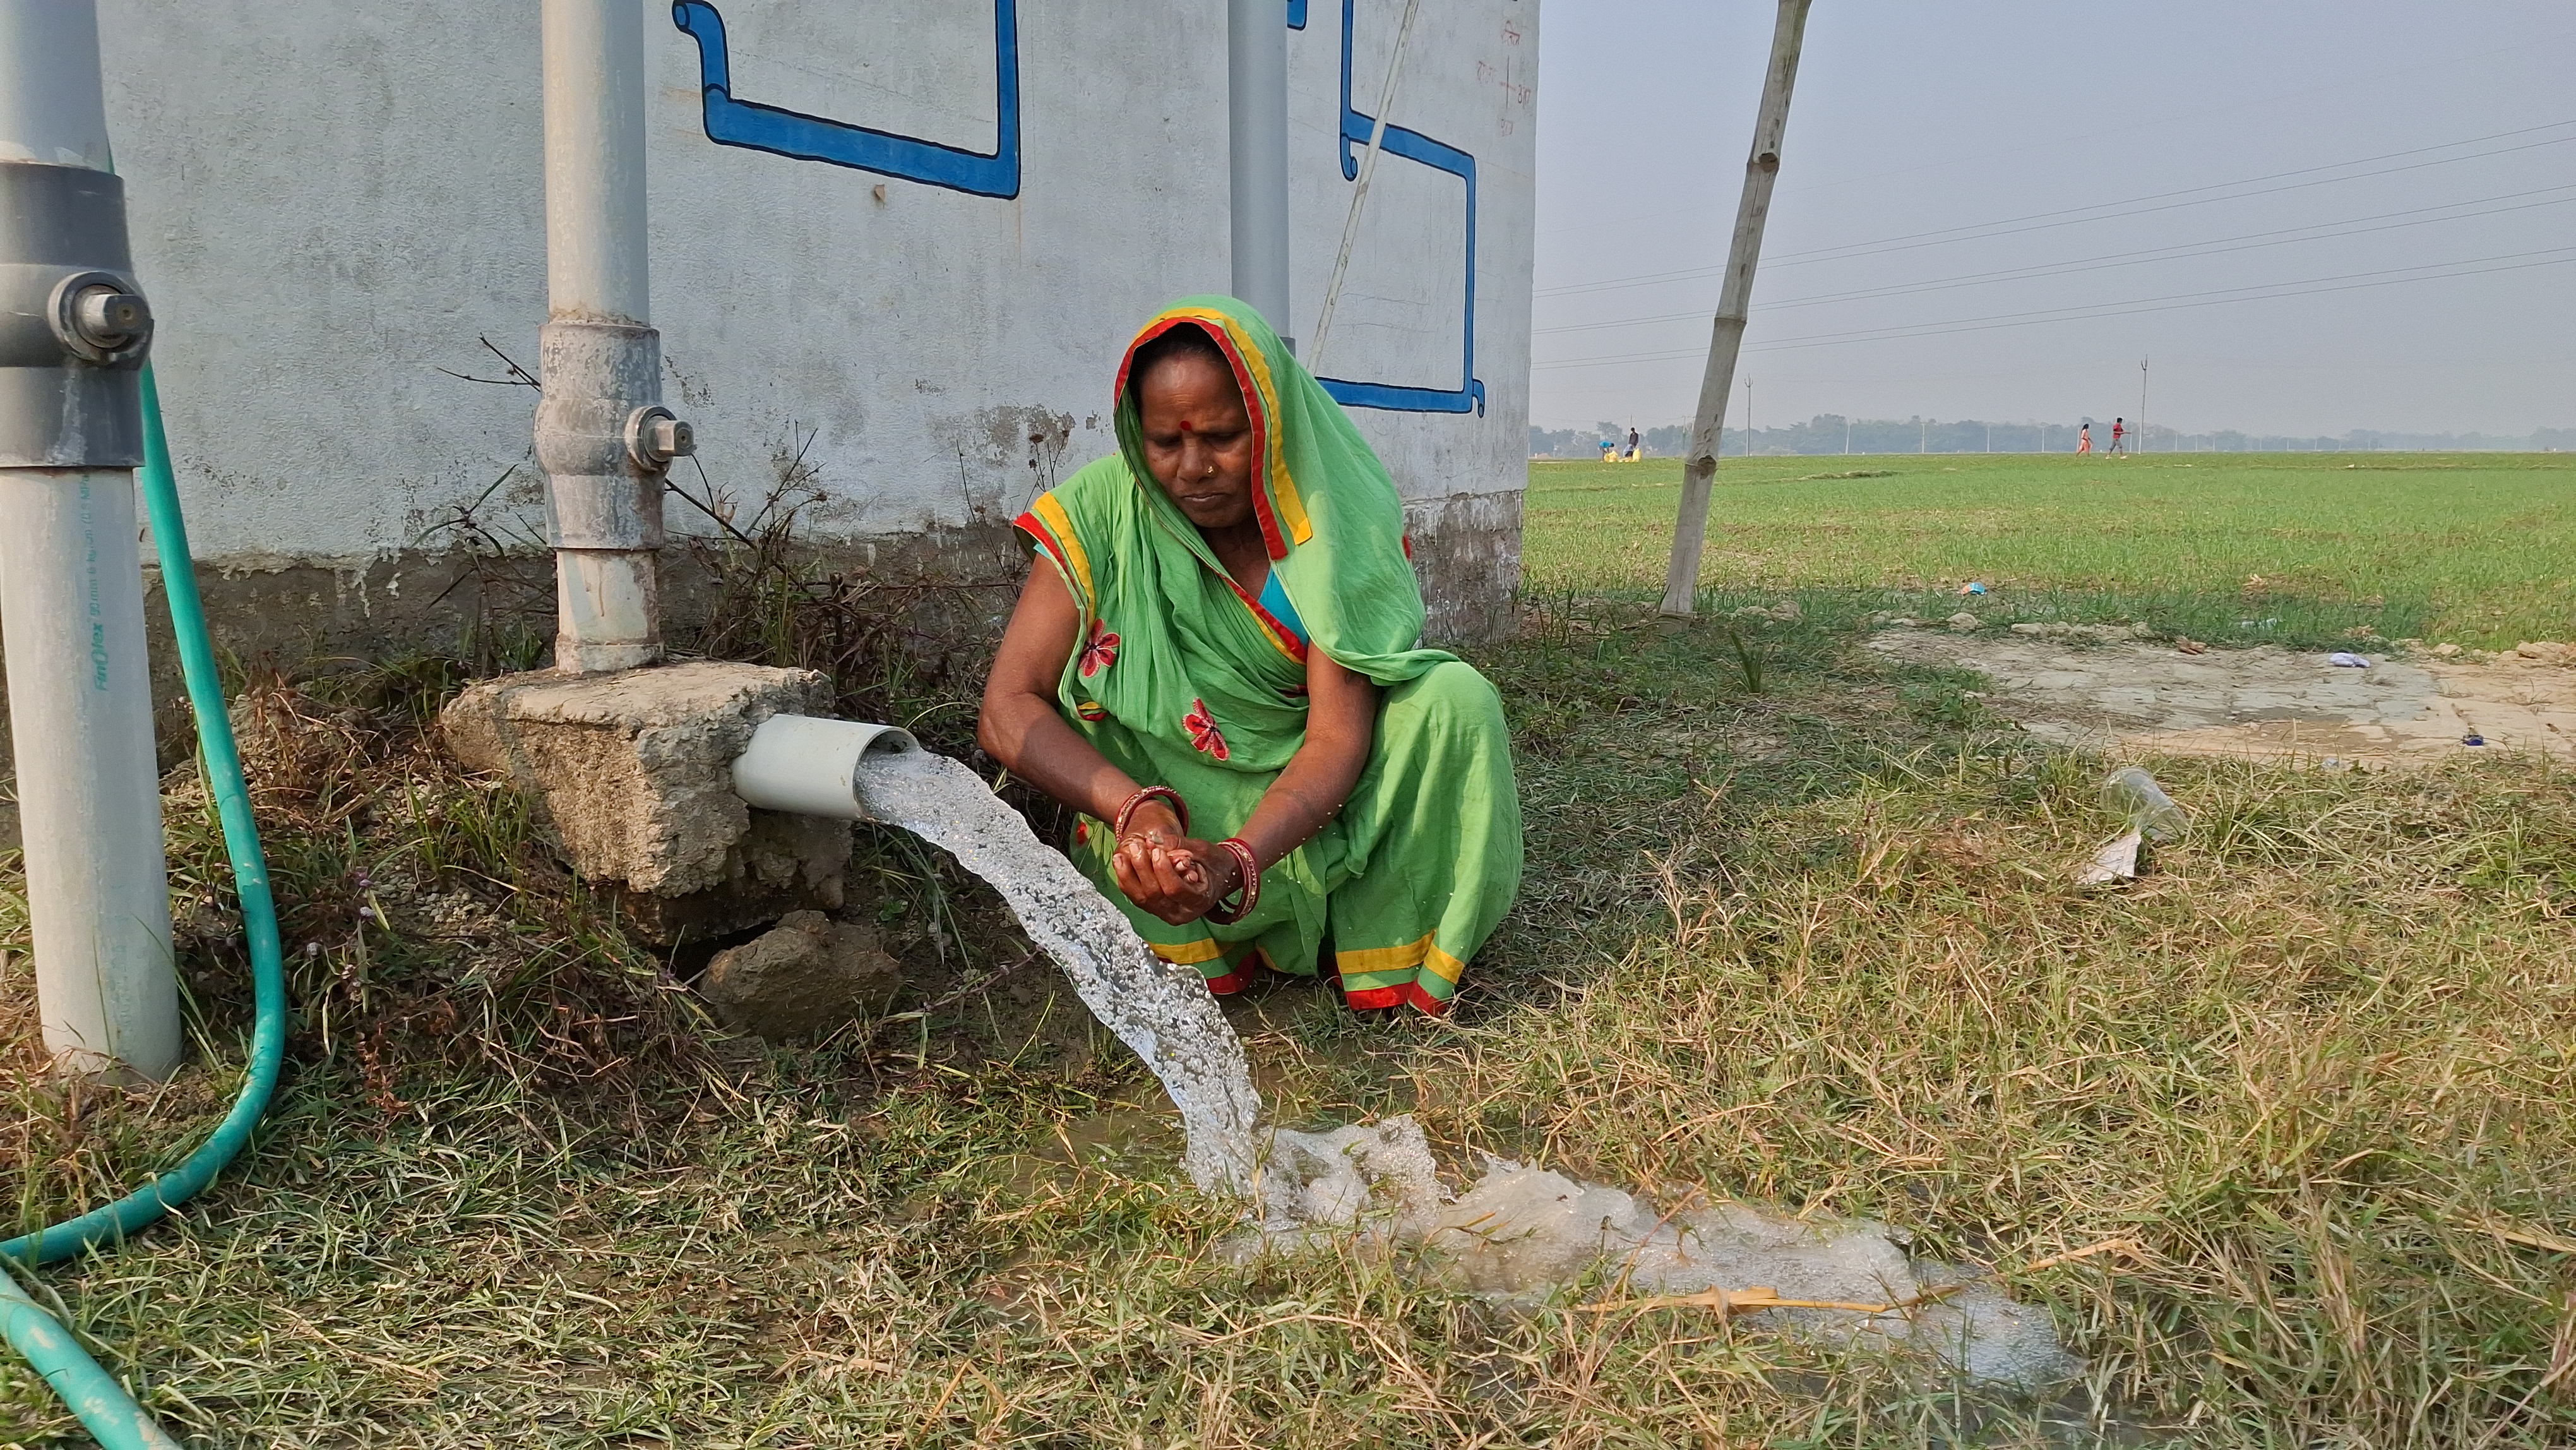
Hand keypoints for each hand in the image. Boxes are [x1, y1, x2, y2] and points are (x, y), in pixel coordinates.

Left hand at [1110, 829, 1242, 924]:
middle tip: (1137, 846)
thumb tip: (1154, 841)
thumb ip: (1180, 847)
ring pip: (1141, 899)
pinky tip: (1120, 863)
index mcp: (1198, 901)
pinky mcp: (1155, 909)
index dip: (1163, 869)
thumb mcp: (1203, 851)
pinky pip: (1136, 897)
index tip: (1157, 851)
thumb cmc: (1214, 864)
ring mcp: (1166, 913)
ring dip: (1128, 875)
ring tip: (1121, 855)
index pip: (1175, 889)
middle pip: (1155, 895)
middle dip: (1143, 868)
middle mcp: (1181, 913)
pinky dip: (1126, 880)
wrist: (1218, 877)